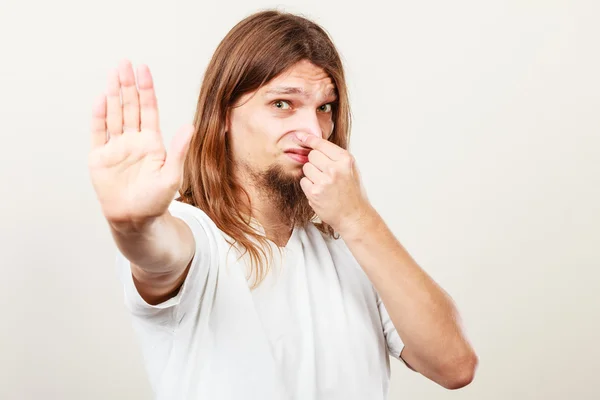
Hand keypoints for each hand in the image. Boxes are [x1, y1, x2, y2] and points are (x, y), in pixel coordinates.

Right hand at [88, 59, 193, 226]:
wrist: (135, 220)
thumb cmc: (156, 201)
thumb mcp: (172, 176)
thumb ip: (179, 151)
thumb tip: (191, 126)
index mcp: (152, 143)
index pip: (149, 110)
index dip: (147, 90)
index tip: (144, 70)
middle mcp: (133, 141)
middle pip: (130, 107)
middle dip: (128, 85)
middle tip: (126, 63)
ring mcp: (116, 148)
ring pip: (114, 115)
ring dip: (113, 95)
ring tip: (113, 73)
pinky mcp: (100, 158)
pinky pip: (98, 133)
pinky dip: (98, 117)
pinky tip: (100, 100)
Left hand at [294, 131, 374, 234]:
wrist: (353, 216)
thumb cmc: (352, 193)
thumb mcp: (350, 169)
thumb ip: (335, 157)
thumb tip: (315, 144)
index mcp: (345, 160)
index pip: (322, 144)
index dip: (310, 139)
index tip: (300, 136)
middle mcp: (335, 168)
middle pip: (312, 155)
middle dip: (315, 163)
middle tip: (324, 174)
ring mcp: (324, 181)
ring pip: (306, 168)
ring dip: (311, 175)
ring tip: (324, 184)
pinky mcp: (315, 192)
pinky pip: (303, 181)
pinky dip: (309, 186)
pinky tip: (320, 192)